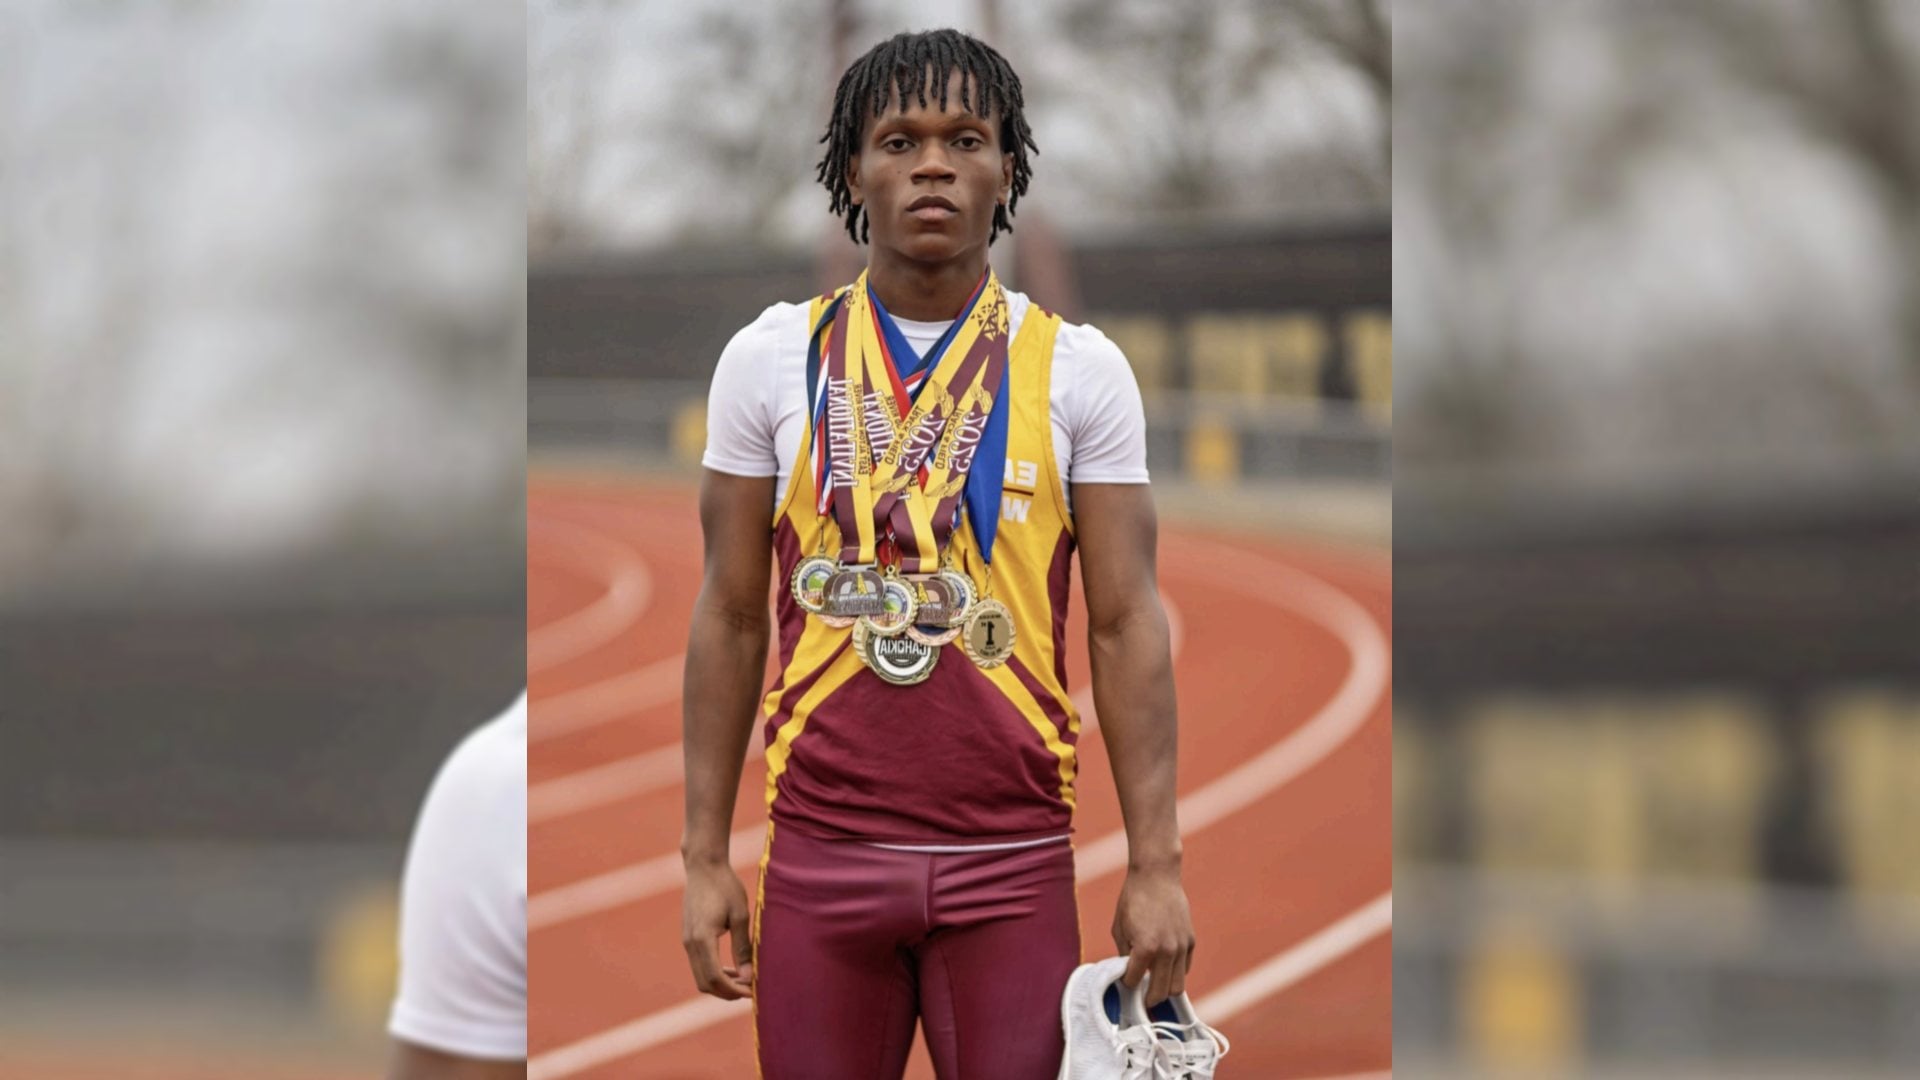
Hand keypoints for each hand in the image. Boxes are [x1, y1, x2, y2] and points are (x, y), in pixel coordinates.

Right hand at [681, 860, 753, 998]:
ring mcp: (687, 941)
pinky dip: (714, 972)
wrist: (704, 866)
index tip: (752, 992)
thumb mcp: (740, 915)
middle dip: (727, 992)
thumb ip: (742, 948)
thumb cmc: (725, 886)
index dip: (734, 990)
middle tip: (750, 990)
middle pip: (705, 983)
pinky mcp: (688, 937)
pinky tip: (731, 968)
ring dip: (721, 984)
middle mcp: (690, 943)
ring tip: (744, 981)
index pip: (715, 978)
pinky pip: (699, 964)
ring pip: (700, 976)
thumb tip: (747, 976)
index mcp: (703, 939)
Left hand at [1112, 864, 1194, 1007]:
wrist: (1156, 875)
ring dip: (1165, 990)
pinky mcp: (1191, 940)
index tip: (1123, 984)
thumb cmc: (1133, 899)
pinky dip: (1175, 973)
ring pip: (1178, 986)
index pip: (1135, 981)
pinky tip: (1163, 967)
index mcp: (1146, 948)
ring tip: (1154, 987)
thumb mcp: (1119, 928)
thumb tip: (1128, 972)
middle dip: (1149, 1000)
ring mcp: (1182, 947)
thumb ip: (1124, 954)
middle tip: (1141, 999)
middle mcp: (1167, 951)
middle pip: (1161, 993)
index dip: (1127, 985)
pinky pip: (1185, 968)